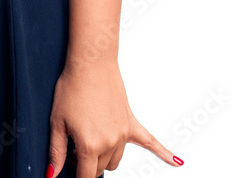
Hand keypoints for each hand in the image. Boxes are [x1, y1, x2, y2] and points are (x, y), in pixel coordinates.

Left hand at [46, 59, 182, 176]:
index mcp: (89, 145)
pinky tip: (177, 162)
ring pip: (115, 160)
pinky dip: (164, 153)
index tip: (71, 168)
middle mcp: (110, 143)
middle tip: (73, 144)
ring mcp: (123, 134)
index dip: (76, 174)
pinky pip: (151, 141)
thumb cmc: (71, 87)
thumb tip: (52, 174)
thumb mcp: (57, 121)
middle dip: (87, 162)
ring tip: (89, 135)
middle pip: (101, 168)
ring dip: (104, 157)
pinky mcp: (131, 122)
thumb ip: (56, 151)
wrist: (90, 63)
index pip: (86, 176)